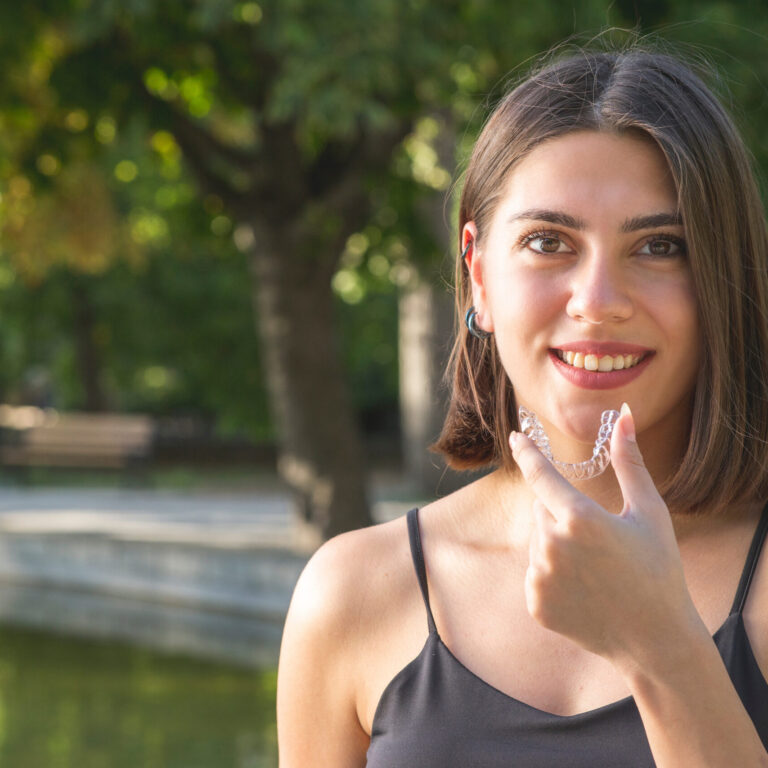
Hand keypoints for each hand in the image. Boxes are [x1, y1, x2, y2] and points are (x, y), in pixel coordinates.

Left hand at [510, 404, 704, 674]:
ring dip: (557, 545)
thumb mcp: (649, 512)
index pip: (541, 474)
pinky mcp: (535, 602)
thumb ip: (629, 462)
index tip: (516, 436)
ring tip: (595, 569)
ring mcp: (540, 577)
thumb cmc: (658, 569)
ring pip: (538, 542)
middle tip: (598, 540)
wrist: (655, 639)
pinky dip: (553, 575)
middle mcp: (552, 545)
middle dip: (563, 515)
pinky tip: (584, 590)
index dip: (527, 452)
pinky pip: (536, 573)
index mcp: (579, 518)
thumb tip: (626, 416)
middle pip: (542, 510)